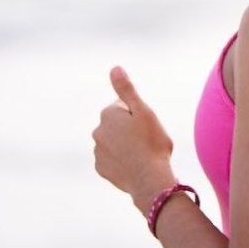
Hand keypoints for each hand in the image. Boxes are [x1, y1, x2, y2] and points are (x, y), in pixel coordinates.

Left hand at [92, 66, 174, 199]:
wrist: (149, 179)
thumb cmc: (151, 143)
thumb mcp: (143, 111)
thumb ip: (126, 90)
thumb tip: (114, 68)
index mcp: (108, 114)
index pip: (124, 106)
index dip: (139, 114)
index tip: (147, 125)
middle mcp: (97, 131)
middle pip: (118, 124)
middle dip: (130, 129)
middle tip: (147, 139)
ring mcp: (98, 151)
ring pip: (115, 142)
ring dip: (126, 144)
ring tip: (142, 154)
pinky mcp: (101, 168)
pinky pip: (112, 159)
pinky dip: (122, 160)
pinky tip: (134, 165)